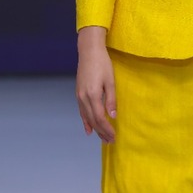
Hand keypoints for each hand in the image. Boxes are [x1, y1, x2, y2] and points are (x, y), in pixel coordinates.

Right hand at [75, 26, 116, 142]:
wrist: (89, 51)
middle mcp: (83, 98)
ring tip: (102, 138)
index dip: (107, 128)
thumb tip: (113, 115)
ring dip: (95, 129)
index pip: (100, 118)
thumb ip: (111, 99)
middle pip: (93, 120)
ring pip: (87, 117)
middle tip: (110, 141)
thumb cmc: (102, 64)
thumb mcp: (110, 81)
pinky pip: (81, 112)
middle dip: (102, 132)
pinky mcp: (78, 93)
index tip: (114, 136)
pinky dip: (85, 122)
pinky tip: (89, 130)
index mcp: (93, 95)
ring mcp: (79, 96)